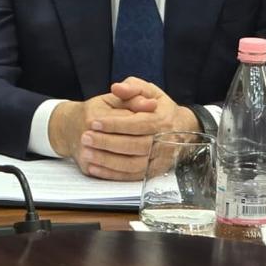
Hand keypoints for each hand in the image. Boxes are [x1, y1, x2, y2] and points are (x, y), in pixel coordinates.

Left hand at [48, 78, 197, 180]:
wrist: (181, 128)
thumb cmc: (159, 107)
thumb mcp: (149, 91)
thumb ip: (132, 87)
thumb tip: (117, 88)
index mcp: (163, 120)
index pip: (138, 123)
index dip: (115, 124)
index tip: (94, 122)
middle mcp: (165, 142)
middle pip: (134, 146)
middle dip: (107, 142)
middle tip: (85, 137)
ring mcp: (160, 160)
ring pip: (133, 164)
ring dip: (107, 161)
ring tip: (86, 153)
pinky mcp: (154, 173)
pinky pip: (132, 177)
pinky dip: (112, 174)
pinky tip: (94, 168)